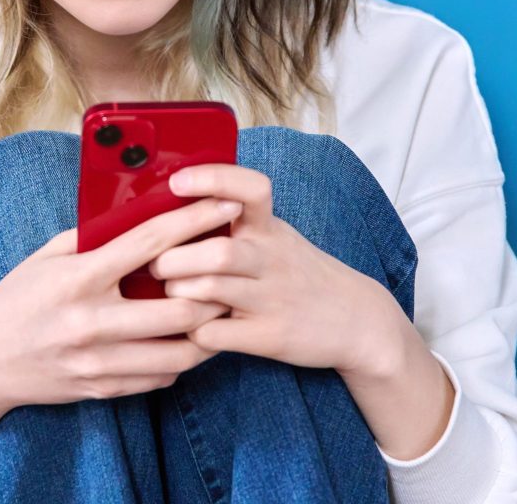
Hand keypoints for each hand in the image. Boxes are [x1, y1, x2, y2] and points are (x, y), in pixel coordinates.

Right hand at [0, 195, 245, 415]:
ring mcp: (98, 362)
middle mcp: (91, 322)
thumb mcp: (46, 257)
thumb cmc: (17, 300)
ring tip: (220, 309)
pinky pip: (161, 377)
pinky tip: (187, 340)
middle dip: (216, 288)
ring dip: (209, 330)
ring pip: (180, 352)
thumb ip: (92, 237)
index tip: (226, 208)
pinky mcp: (103, 389)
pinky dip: (181, 358)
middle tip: (234, 271)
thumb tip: (140, 211)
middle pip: (179, 309)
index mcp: (78, 278)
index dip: (195, 222)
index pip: (150, 244)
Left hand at [153, 164, 407, 376]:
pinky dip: (193, 331)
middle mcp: (272, 259)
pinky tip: (192, 328)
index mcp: (270, 228)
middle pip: (216, 250)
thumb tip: (173, 205)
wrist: (358, 320)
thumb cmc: (300, 273)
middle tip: (157, 264)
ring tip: (172, 292)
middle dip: (174, 257)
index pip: (250, 189)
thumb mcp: (277, 236)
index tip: (177, 182)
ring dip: (178, 291)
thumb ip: (238, 221)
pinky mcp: (270, 336)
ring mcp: (272, 299)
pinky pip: (215, 334)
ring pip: (210, 289)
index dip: (212, 180)